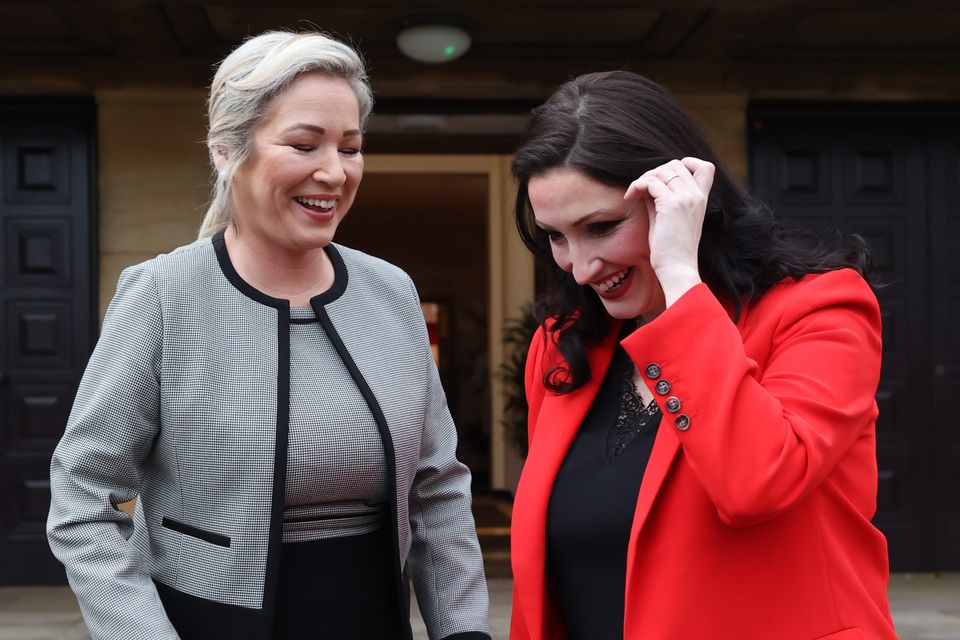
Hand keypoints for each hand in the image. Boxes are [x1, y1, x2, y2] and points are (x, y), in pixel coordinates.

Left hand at [624, 157, 714, 305]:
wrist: (677, 269)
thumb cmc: (671, 250)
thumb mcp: (668, 219)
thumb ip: (661, 199)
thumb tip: (646, 185)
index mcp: (702, 199)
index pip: (705, 166)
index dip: (685, 163)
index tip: (665, 179)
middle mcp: (697, 196)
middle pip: (676, 164)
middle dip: (655, 172)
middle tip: (642, 189)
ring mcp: (686, 199)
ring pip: (662, 171)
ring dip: (644, 178)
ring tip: (634, 193)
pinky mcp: (671, 205)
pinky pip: (651, 182)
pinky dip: (637, 185)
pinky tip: (630, 197)